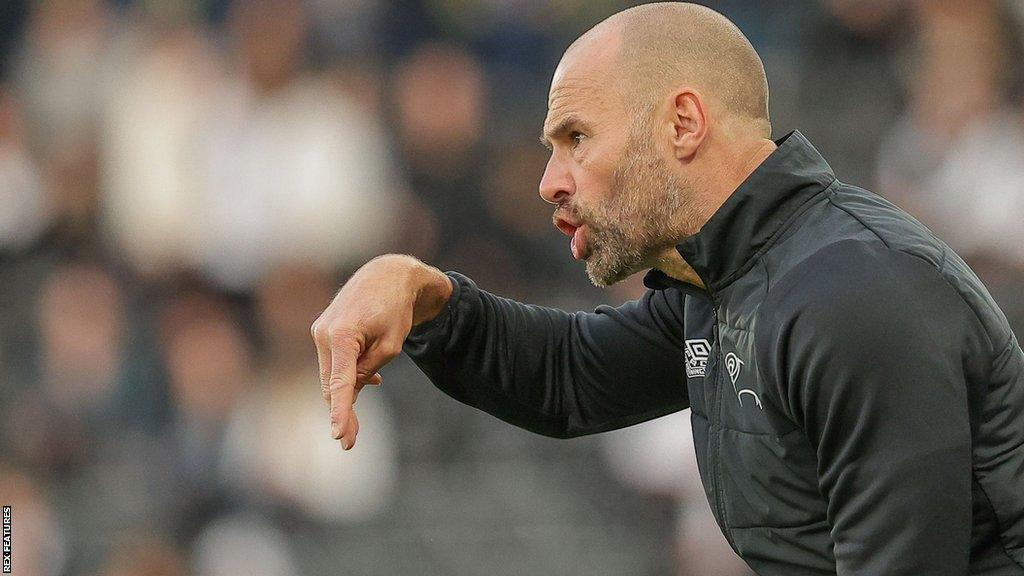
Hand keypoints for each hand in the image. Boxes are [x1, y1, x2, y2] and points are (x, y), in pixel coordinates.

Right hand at [311, 255, 451, 448]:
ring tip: (372, 392)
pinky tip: (371, 380)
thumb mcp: (391, 346)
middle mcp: (323, 333)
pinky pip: (333, 361)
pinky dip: (347, 373)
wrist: (388, 275)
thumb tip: (350, 389)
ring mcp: (320, 331)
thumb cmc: (395, 309)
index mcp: (342, 336)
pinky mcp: (323, 330)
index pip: (339, 383)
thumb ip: (368, 370)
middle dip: (341, 410)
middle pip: (330, 384)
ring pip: (331, 374)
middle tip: (350, 441)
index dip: (339, 412)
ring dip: (347, 388)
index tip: (338, 434)